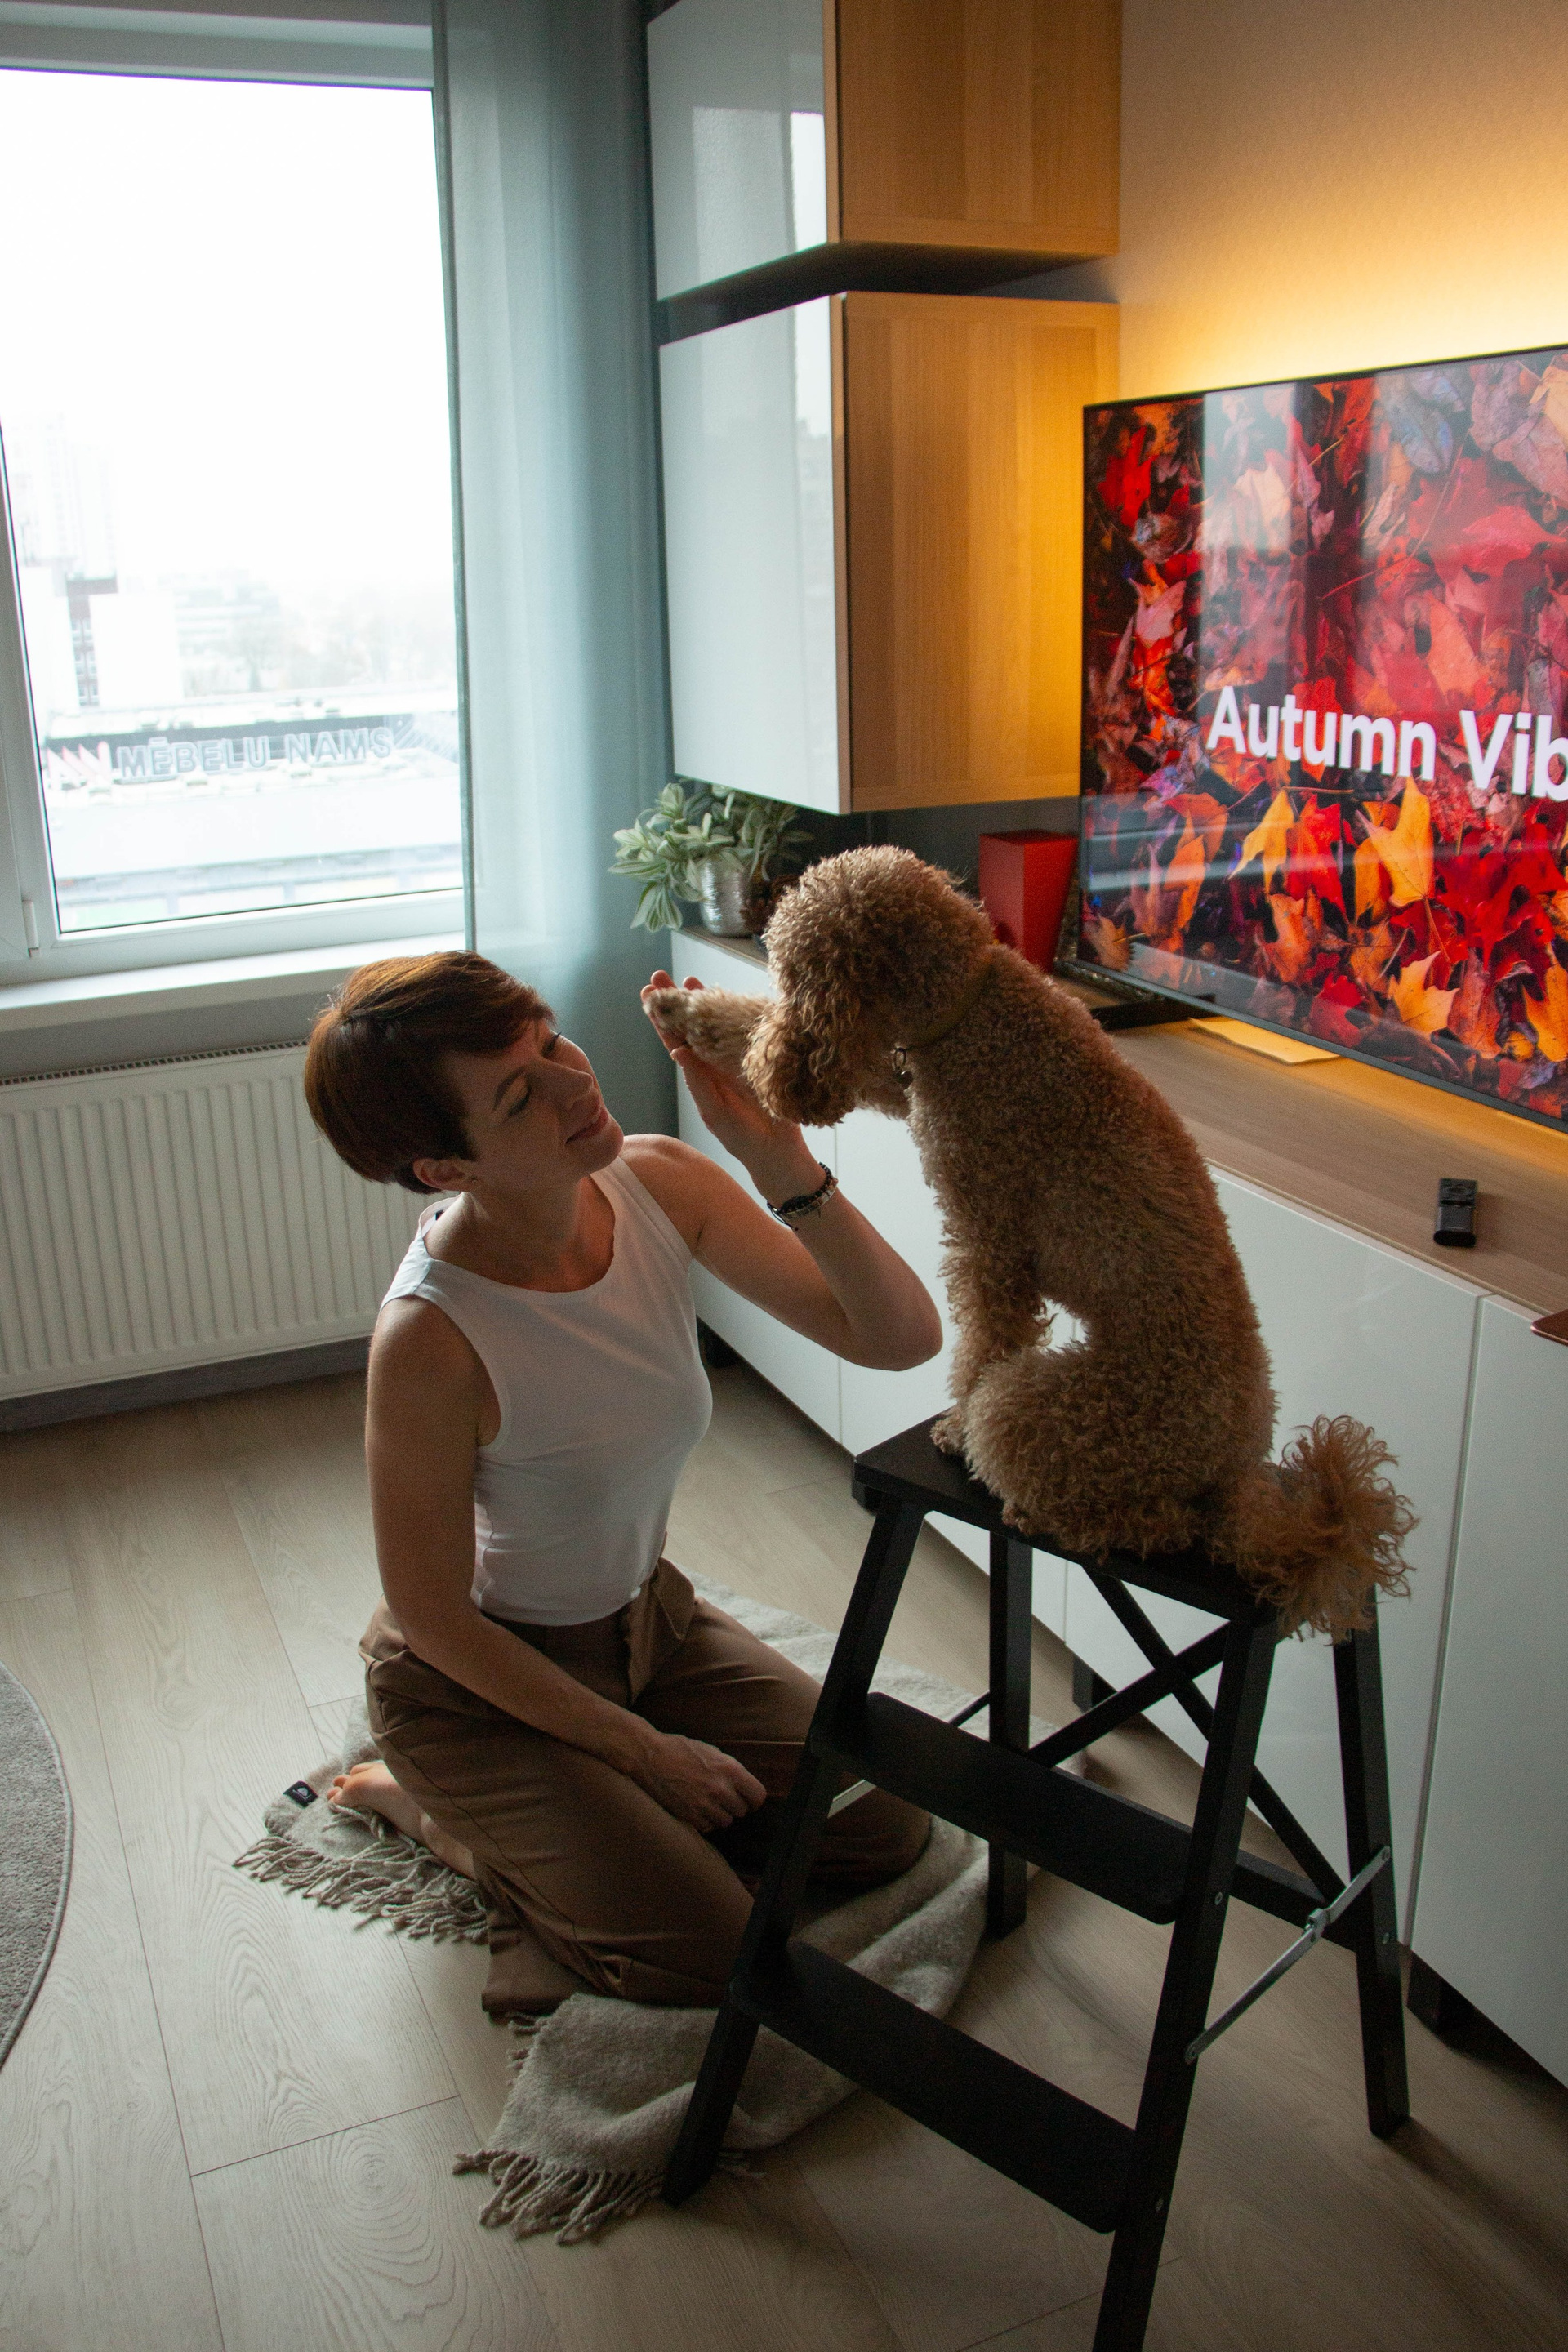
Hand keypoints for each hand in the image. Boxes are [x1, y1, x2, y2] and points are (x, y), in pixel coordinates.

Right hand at [630, 1727, 767, 1832]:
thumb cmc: (680, 1750)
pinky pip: (708, 1827)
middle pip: (742, 1810)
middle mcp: (721, 1789)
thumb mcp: (711, 1752)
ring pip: (726, 1821)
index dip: (754, 1799)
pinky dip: (705, 1820)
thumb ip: (729, 1770)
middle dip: (734, 1804)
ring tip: (707, 1801)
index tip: (749, 1799)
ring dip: (720, 1814)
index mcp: (730, 1769)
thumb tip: (743, 1785)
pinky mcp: (690, 1816)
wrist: (650, 1757)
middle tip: (722, 1796)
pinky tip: (696, 1807)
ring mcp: (705, 1805)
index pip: (757, 1795)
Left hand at [641, 971, 818, 1198]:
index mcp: (699, 1075)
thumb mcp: (714, 1110)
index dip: (661, 1018)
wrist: (779, 1150)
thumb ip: (698, 1081)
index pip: (675, 1040)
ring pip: (715, 1024)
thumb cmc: (743, 1136)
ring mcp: (735, 1057)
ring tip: (689, 978)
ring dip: (702, 1002)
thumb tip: (676, 1051)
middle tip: (659, 975)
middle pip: (691, 1026)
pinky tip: (726, 996)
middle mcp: (714, 1062)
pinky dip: (733, 1012)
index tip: (648, 993)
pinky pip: (742, 1030)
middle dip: (675, 1001)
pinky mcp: (757, 1057)